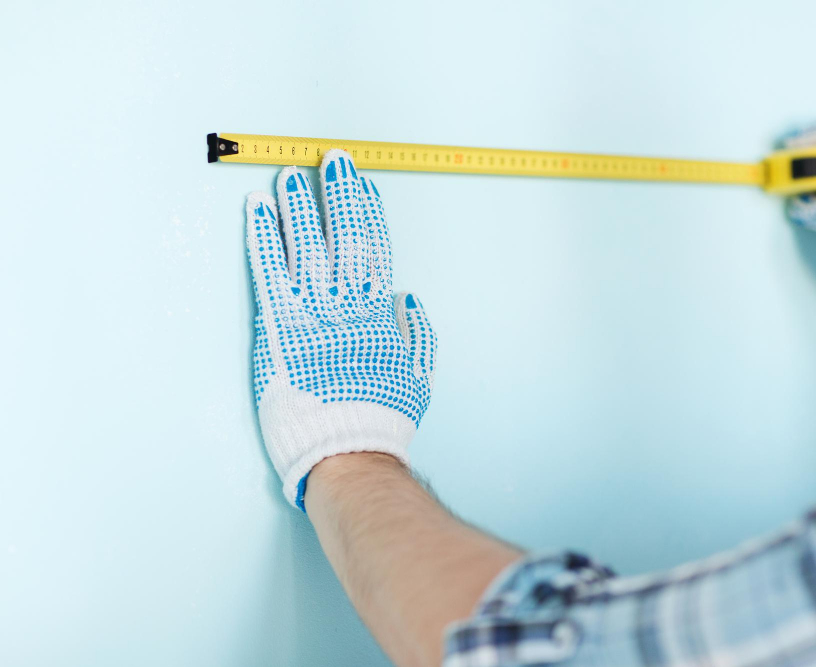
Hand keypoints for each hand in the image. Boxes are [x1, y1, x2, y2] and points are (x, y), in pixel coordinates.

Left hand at [245, 150, 436, 509]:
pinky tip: (258, 210)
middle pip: (344, 236)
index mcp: (378, 314)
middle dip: (338, 195)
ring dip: (299, 206)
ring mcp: (311, 313)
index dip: (367, 214)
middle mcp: (347, 304)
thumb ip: (417, 334)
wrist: (346, 452)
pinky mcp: (278, 327)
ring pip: (307, 246)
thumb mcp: (416, 377)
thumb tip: (406, 298)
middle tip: (331, 161)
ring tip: (291, 175)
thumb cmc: (380, 420)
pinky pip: (269, 271)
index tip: (361, 184)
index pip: (374, 250)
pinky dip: (264, 237)